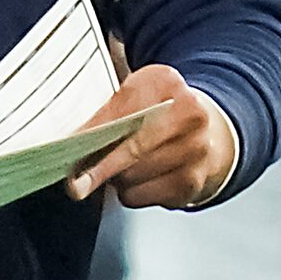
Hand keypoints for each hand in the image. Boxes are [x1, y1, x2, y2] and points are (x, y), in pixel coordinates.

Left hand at [66, 64, 239, 210]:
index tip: (70, 146)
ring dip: (115, 178)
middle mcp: (190, 115)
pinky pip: (141, 196)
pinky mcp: (192, 183)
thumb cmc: (161, 111)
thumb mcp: (137, 93)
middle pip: (131, 148)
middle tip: (76, 179)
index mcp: (168, 82)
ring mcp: (196, 151)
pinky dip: (130, 192)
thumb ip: (108, 110)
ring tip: (119, 166)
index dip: (94, 129)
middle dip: (99, 165)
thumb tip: (74, 140)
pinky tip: (138, 179)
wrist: (210, 130)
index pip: (123, 108)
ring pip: (132, 177)